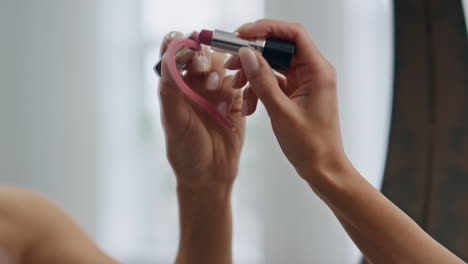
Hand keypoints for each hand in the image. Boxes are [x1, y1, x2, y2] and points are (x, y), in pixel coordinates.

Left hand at [159, 32, 244, 188]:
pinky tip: (229, 101)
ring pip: (222, 64)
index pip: (175, 53)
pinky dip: (237, 82)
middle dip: (202, 56)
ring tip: (214, 88)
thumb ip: (170, 90)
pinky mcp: (235, 99)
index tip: (187, 47)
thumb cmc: (186, 151)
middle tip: (202, 67)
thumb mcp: (174, 121)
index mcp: (175, 86)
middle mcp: (195, 84)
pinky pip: (240, 80)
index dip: (181, 45)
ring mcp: (216, 91)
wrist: (210, 175)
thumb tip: (169, 56)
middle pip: (201, 54)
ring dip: (218, 70)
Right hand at [229, 20, 347, 183]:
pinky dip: (258, 89)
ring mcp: (304, 82)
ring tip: (236, 87)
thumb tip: (247, 54)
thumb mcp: (281, 112)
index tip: (242, 35)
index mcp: (318, 71)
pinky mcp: (296, 93)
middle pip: (279, 48)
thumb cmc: (311, 145)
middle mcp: (313, 72)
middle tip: (231, 62)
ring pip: (273, 65)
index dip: (266, 29)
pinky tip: (248, 105)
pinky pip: (273, 82)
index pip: (293, 34)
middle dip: (253, 54)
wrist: (322, 168)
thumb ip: (263, 81)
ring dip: (252, 74)